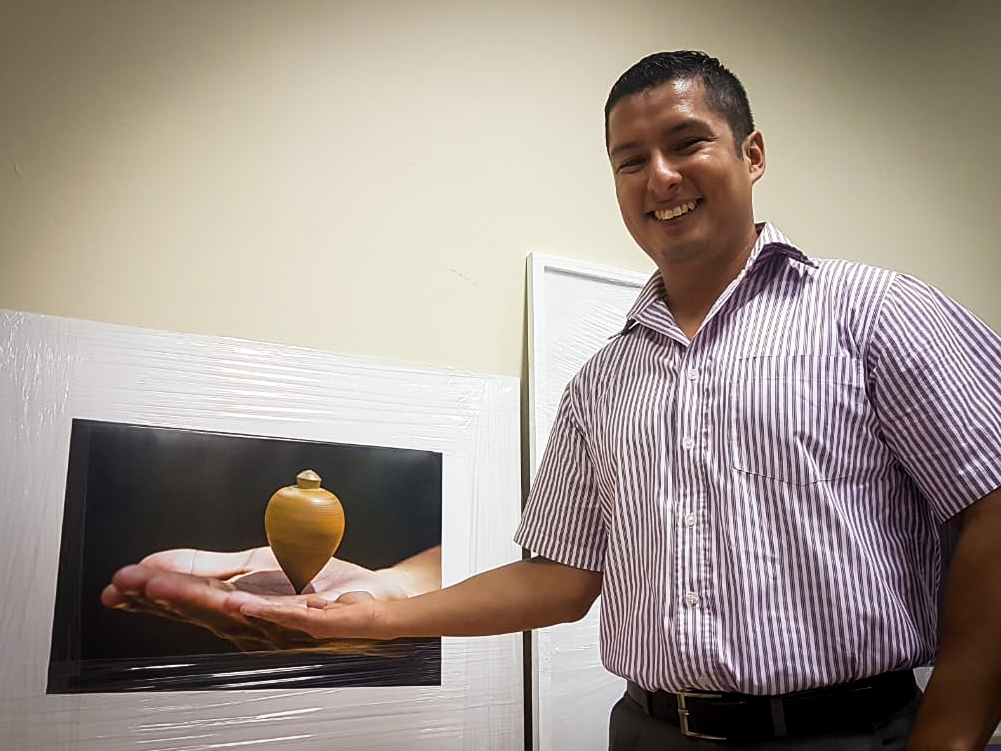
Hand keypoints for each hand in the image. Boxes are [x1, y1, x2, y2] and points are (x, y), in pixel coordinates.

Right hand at [101, 547, 412, 651]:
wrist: (371, 595)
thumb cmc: (314, 586)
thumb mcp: (254, 565)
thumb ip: (209, 566)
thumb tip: (158, 562)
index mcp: (235, 605)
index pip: (185, 599)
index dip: (150, 593)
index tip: (117, 586)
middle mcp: (253, 622)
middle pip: (201, 607)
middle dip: (162, 594)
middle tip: (128, 584)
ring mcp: (284, 625)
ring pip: (235, 614)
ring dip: (198, 602)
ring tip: (163, 589)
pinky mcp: (317, 623)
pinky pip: (287, 619)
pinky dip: (261, 611)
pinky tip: (238, 603)